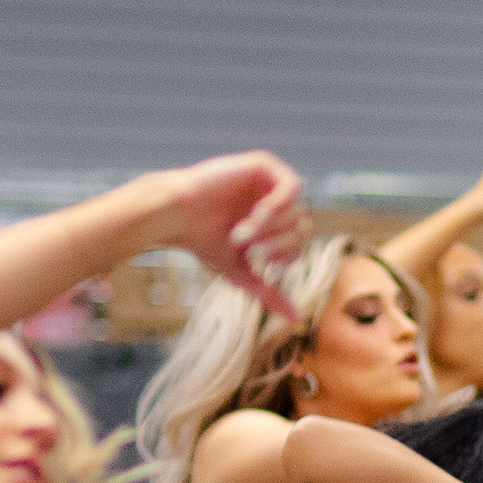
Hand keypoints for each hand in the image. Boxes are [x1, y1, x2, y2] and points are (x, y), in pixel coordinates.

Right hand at [155, 153, 309, 320]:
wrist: (177, 216)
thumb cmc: (203, 243)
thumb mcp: (240, 272)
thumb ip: (267, 292)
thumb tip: (295, 318)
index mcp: (272, 224)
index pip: (300, 243)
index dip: (283, 256)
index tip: (256, 260)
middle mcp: (273, 202)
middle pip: (304, 227)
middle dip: (280, 244)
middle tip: (250, 248)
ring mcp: (268, 182)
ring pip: (299, 210)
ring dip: (273, 228)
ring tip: (245, 232)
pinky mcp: (262, 164)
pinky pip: (292, 186)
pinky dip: (278, 205)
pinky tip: (257, 214)